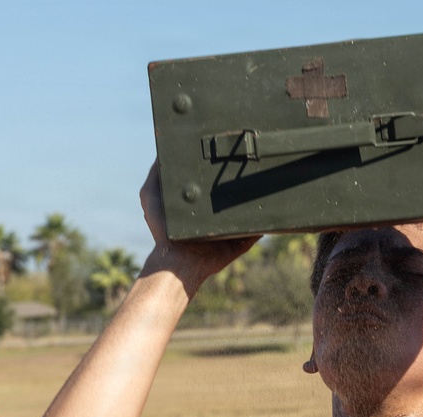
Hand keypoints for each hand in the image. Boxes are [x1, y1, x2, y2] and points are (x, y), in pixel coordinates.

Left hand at [138, 162, 259, 286]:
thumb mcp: (150, 195)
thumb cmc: (162, 229)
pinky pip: (256, 234)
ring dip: (256, 204)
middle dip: (240, 185)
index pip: (212, 185)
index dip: (218, 172)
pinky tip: (271, 210)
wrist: (179, 259)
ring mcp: (229, 232)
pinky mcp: (239, 245)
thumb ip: (155, 175)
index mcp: (199, 208)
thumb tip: (164, 152)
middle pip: (232, 198)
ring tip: (264, 186)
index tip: (227, 156)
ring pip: (247, 214)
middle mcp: (214, 218)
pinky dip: (264, 225)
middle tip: (249, 168)